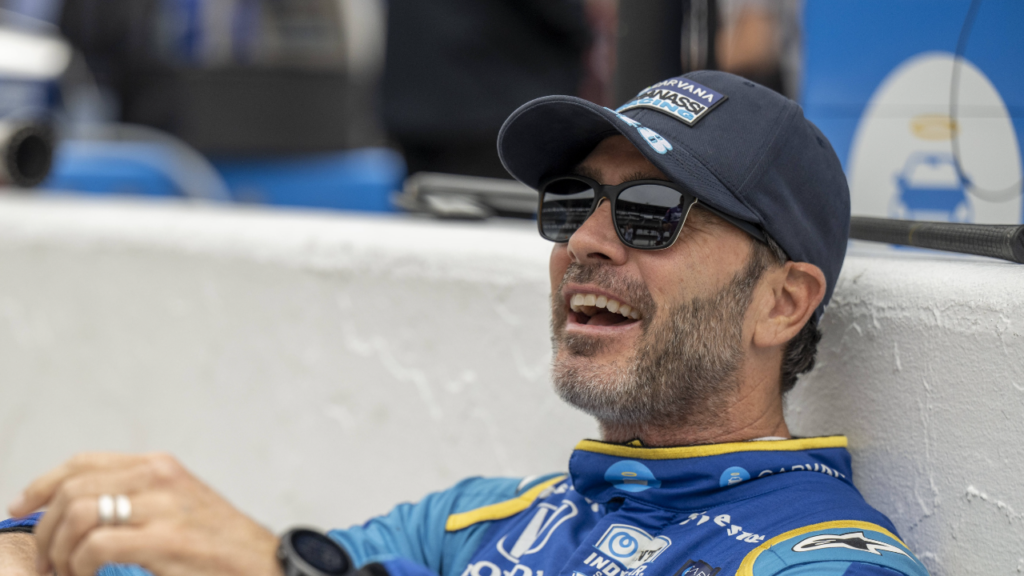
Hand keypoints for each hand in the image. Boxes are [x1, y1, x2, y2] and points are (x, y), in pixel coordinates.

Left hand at [7, 452, 283, 575]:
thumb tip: (78, 510)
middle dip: (45, 530)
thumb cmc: (219, 545)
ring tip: (69, 573)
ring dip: (61, 551)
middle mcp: (161, 477)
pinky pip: (97, 545)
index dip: (40, 485)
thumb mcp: (178, 507)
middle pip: (72, 489)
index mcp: (160, 466)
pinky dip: (80, 566)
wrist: (263, 565)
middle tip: (49, 562)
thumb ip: (137, 498)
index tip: (19, 508)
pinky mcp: (168, 539)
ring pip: (79, 515)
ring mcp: (165, 506)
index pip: (82, 463)